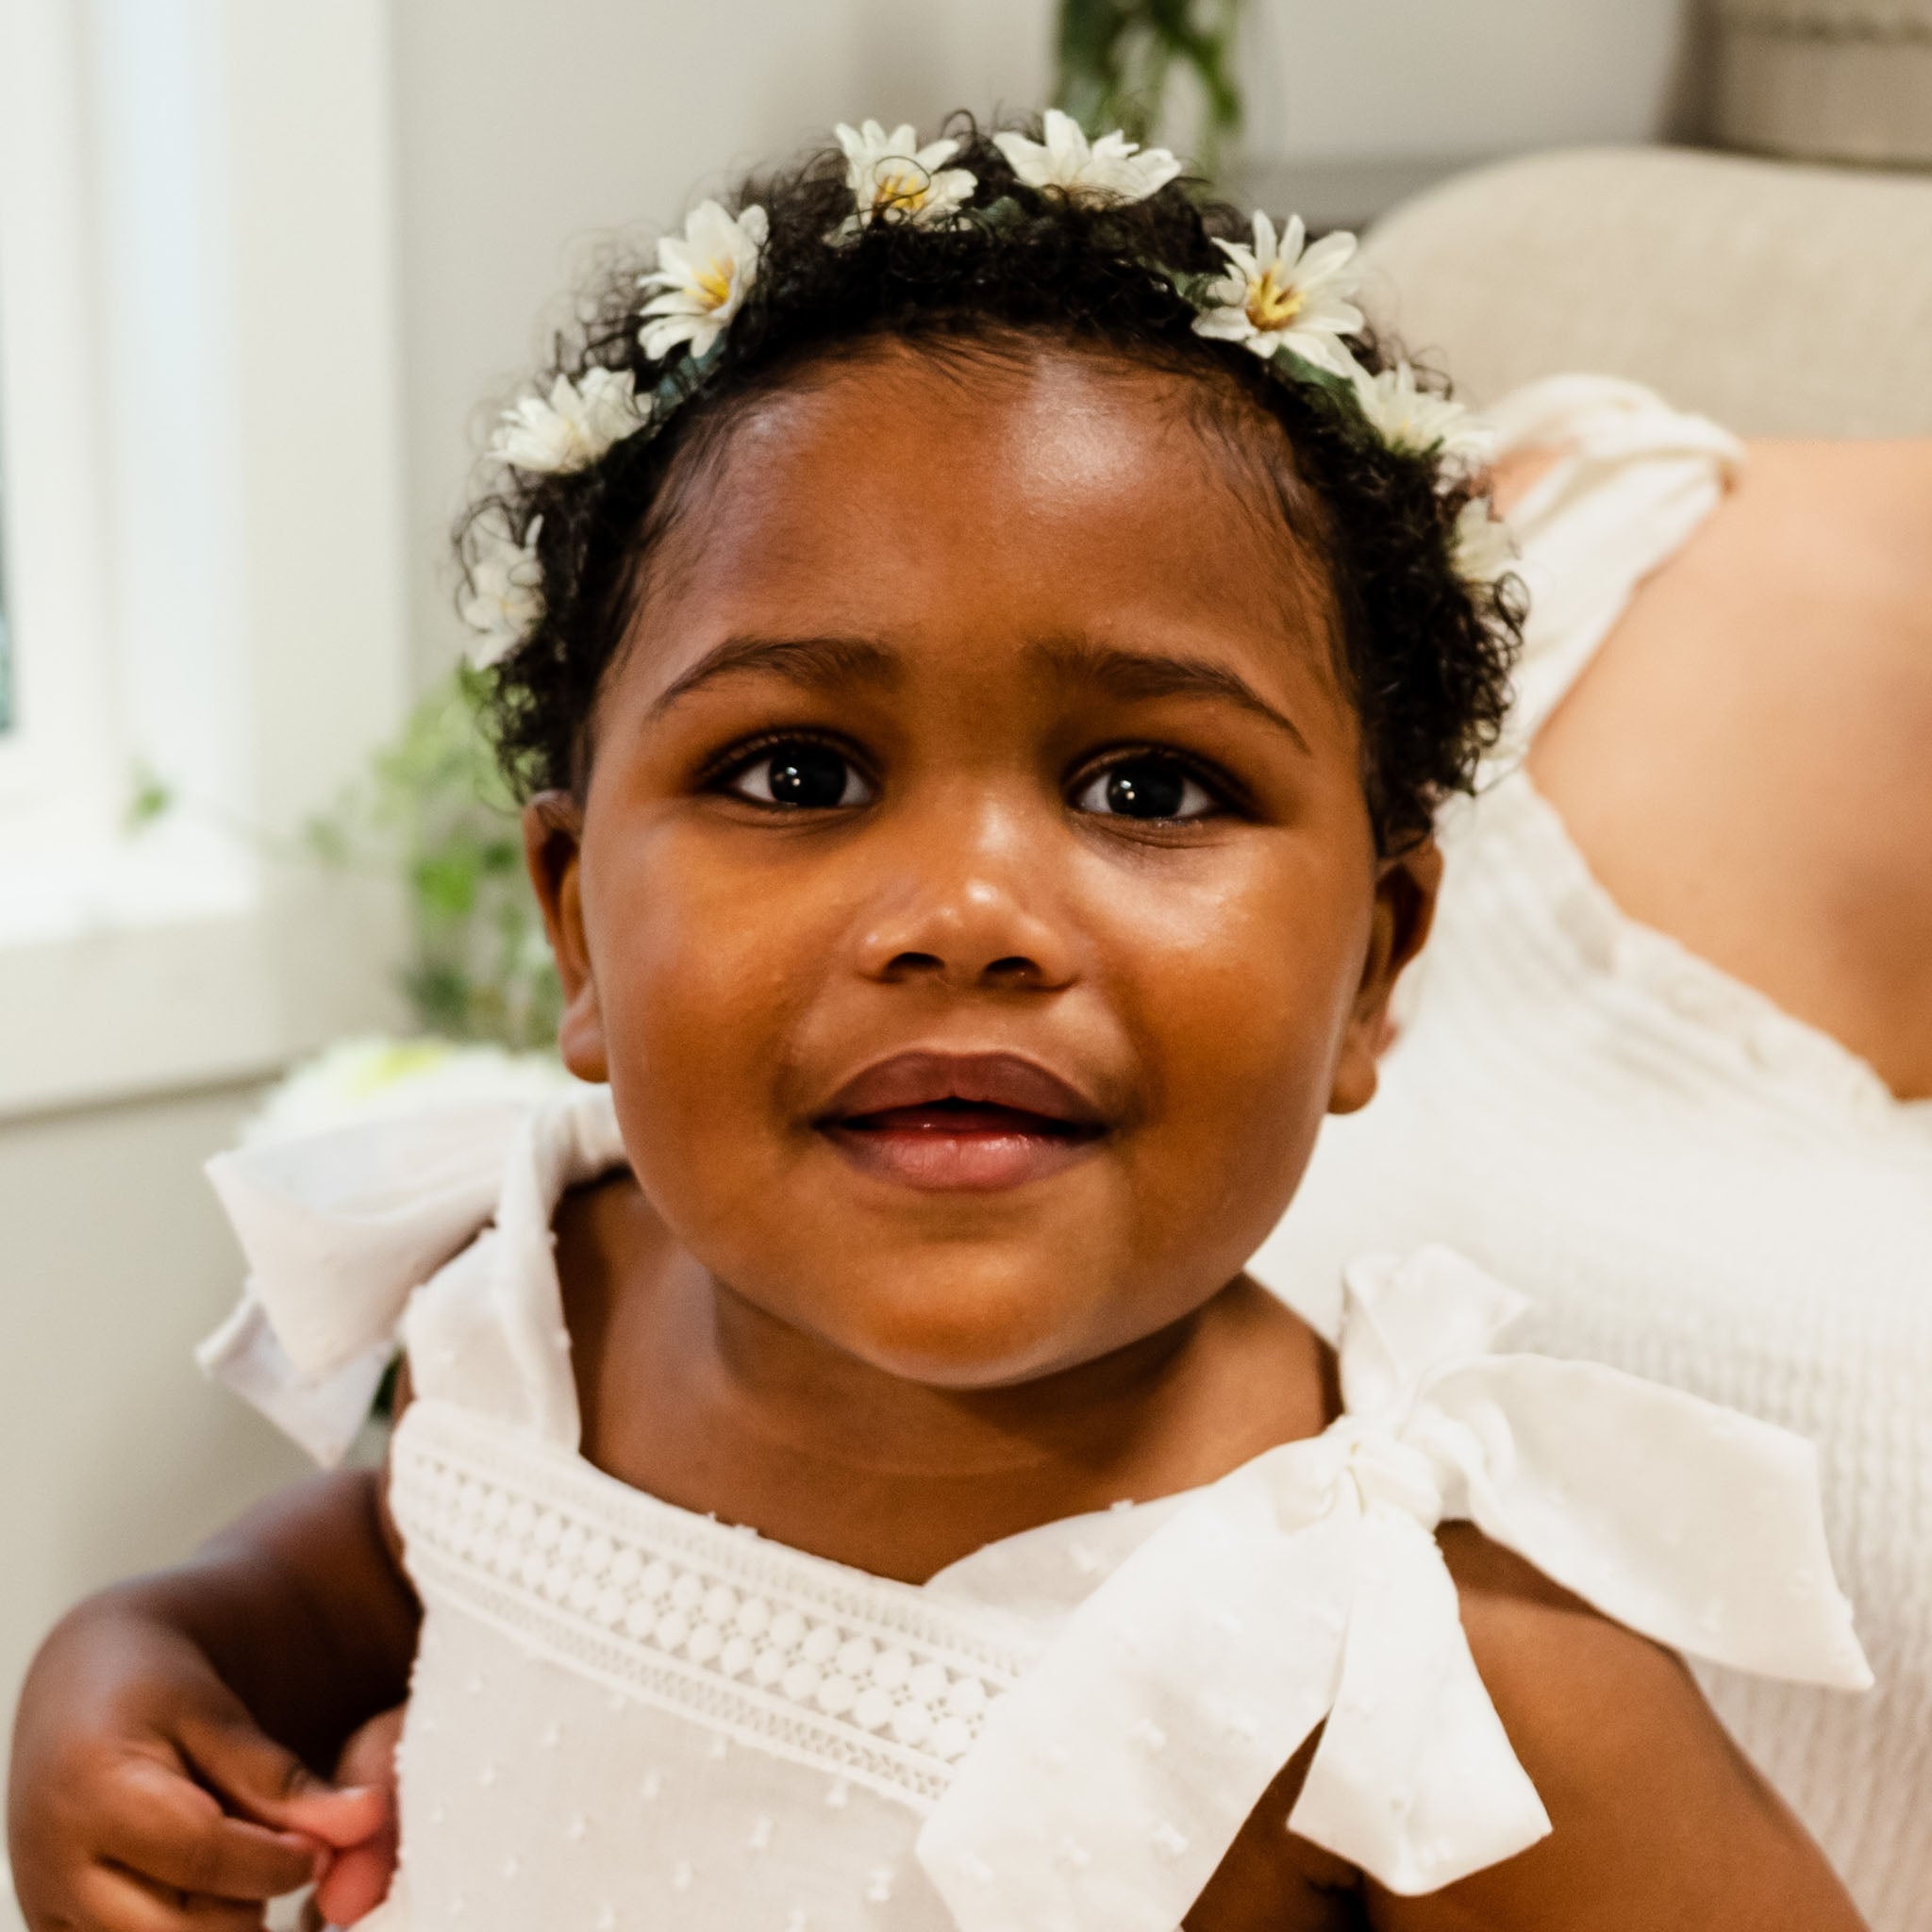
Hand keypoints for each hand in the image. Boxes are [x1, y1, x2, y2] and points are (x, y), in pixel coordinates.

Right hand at [8, 1599, 387, 1930]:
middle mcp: (56, 1869)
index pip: (204, 1857)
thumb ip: (281, 1779)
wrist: (76, 1699)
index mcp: (97, 1795)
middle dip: (251, 1906)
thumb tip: (366, 1820)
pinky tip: (210, 1895)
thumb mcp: (218, 1716)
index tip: (323, 1849)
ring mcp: (49, 1913)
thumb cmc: (154, 1694)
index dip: (278, 1861)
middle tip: (283, 1863)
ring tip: (240, 1871)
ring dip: (220, 1928)